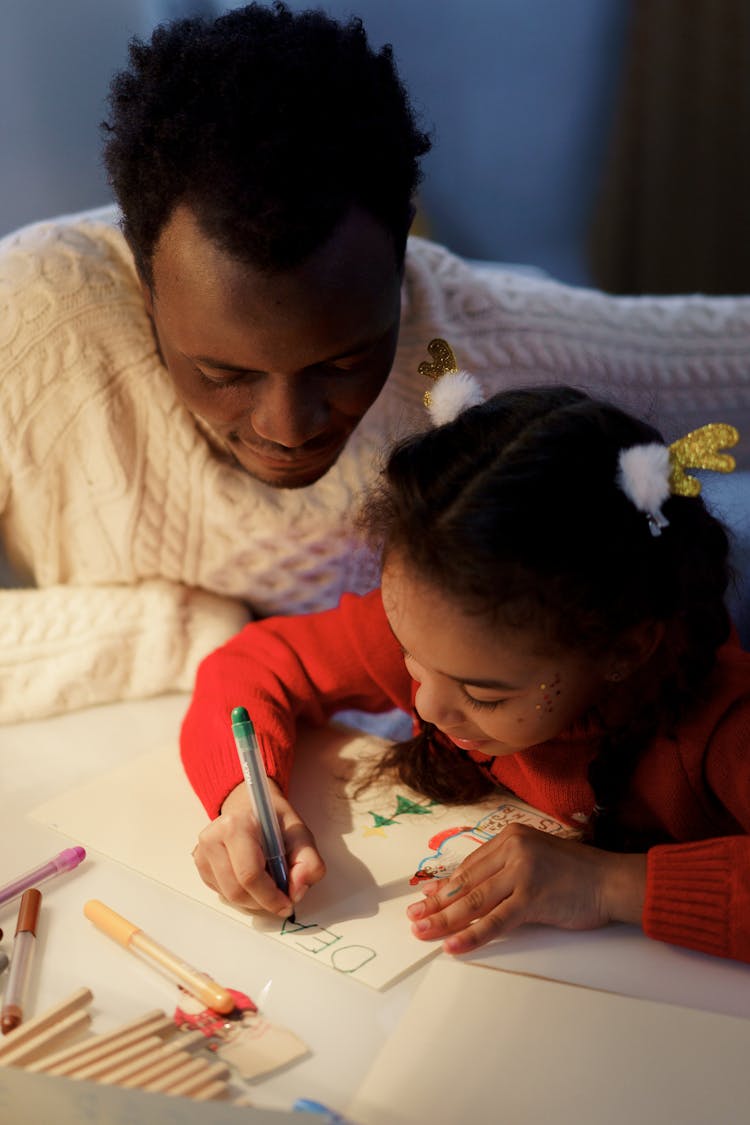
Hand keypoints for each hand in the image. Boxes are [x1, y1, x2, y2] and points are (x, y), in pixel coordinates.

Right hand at [192, 780, 325, 916]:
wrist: (253, 811)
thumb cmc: (275, 823)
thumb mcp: (301, 836)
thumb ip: (308, 863)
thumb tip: (297, 891)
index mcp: (236, 825)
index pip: (249, 874)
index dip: (270, 896)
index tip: (287, 903)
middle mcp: (212, 837)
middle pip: (236, 891)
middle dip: (263, 901)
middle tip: (281, 896)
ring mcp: (202, 853)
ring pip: (229, 897)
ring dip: (253, 900)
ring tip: (269, 883)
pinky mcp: (201, 866)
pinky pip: (223, 894)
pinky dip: (242, 896)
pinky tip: (253, 880)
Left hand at [406, 822, 646, 954]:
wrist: (611, 880)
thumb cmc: (576, 873)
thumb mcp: (535, 860)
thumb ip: (504, 872)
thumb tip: (469, 893)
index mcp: (509, 837)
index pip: (469, 866)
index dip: (444, 887)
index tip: (425, 900)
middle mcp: (512, 849)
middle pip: (465, 883)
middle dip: (436, 904)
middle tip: (414, 919)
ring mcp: (521, 872)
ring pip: (473, 902)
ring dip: (444, 920)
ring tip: (423, 933)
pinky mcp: (532, 897)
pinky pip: (494, 921)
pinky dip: (471, 935)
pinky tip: (453, 945)